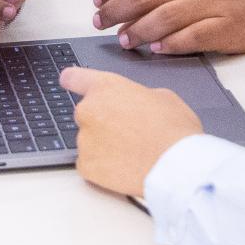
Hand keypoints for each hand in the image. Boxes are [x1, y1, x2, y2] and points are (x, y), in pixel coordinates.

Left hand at [60, 67, 201, 196]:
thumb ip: (137, 95)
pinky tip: (123, 167)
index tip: (68, 81)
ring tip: (131, 152)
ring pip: (89, 140)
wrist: (176, 166)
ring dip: (103, 145)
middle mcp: (88, 109)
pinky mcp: (86, 166)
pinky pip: (89, 163)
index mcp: (106, 87)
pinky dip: (102, 167)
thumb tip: (135, 104)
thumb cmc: (174, 129)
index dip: (73, 80)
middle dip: (101, 121)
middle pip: (86, 113)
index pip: (75, 77)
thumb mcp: (161, 96)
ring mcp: (84, 139)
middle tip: (127, 132)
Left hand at [93, 0, 244, 53]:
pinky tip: (155, 50)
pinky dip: (169, 44)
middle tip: (101, 23)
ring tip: (124, 40)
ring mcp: (213, 1)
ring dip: (137, 31)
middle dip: (115, 10)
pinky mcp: (226, 26)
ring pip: (162, 16)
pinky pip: (190, 36)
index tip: (97, 0)